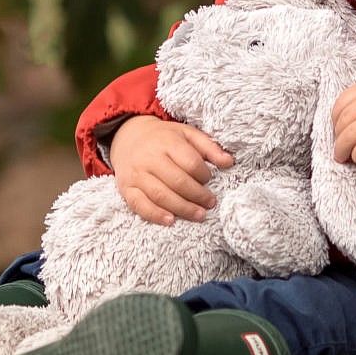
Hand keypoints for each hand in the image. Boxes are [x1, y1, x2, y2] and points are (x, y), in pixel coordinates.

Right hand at [108, 115, 234, 224]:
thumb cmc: (163, 138)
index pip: (190, 162)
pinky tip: (170, 221)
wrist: (128, 137)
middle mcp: (150, 158)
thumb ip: (209, 147)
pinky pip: (139, 205)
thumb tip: (229, 162)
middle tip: (210, 203)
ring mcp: (137, 174)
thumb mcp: (186, 134)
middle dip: (198, 196)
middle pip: (177, 181)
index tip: (209, 180)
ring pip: (160, 195)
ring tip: (199, 215)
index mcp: (167, 142)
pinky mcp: (126, 188)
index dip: (204, 175)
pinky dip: (155, 215)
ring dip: (182, 208)